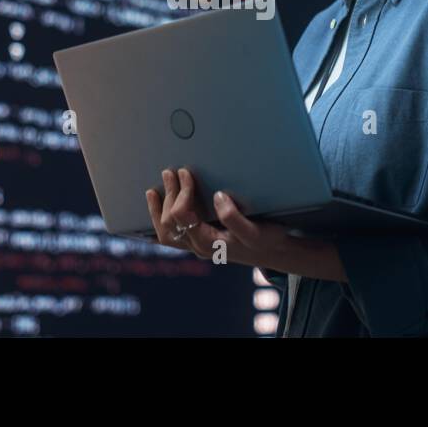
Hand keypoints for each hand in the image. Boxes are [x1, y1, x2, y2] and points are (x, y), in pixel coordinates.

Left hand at [145, 166, 314, 271]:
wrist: (275, 253)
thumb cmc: (266, 240)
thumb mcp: (255, 231)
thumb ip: (234, 217)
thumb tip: (217, 197)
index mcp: (209, 243)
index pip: (183, 216)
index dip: (181, 193)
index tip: (186, 173)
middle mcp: (199, 246)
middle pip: (170, 223)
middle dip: (168, 195)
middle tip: (170, 173)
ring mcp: (198, 246)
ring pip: (166, 233)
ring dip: (157, 210)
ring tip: (152, 191)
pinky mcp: (200, 241)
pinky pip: (172, 237)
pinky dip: (159, 225)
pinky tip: (154, 216)